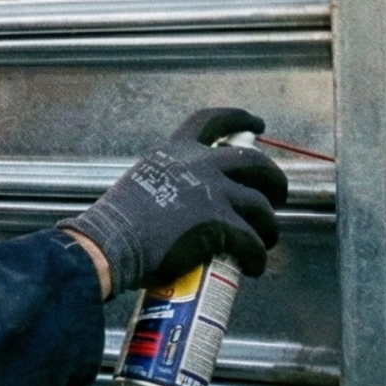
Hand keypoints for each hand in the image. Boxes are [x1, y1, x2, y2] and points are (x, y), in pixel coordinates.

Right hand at [62, 107, 288, 292]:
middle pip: (256, 162)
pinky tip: (252, 267)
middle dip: (274, 180)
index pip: (213, 121)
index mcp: (175, 151)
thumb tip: (191, 200)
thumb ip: (171, 180)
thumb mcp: (144, 181)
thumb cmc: (117, 221)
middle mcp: (198, 164)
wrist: (109, 243)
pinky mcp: (220, 224)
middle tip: (276, 196)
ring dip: (269, 226)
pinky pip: (253, 242)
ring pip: (261, 206)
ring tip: (265, 240)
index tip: (257, 124)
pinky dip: (257, 258)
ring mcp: (212, 193)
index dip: (240, 119)